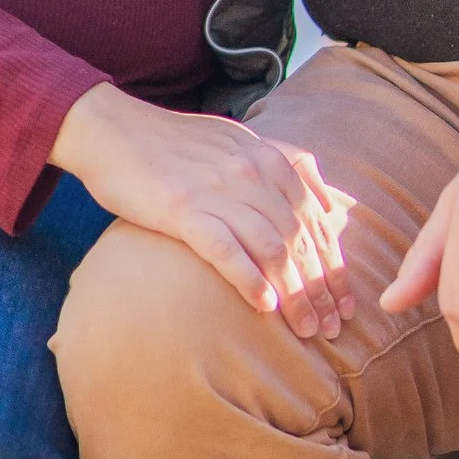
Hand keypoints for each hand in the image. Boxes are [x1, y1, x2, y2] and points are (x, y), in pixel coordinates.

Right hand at [52, 82, 354, 336]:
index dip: (335, 265)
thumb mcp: (241, 144)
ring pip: (271, 248)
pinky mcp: (182, 209)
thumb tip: (337, 204)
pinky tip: (265, 305)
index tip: (345, 303)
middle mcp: (250, 173)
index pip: (315, 220)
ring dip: (294, 293)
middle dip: (321, 287)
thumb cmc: (177, 144)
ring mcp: (217, 190)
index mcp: (268, 159)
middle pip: (299, 239)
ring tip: (306, 328)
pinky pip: (225, 248)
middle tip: (332, 328)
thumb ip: (290, 169)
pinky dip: (249, 278)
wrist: (113, 130)